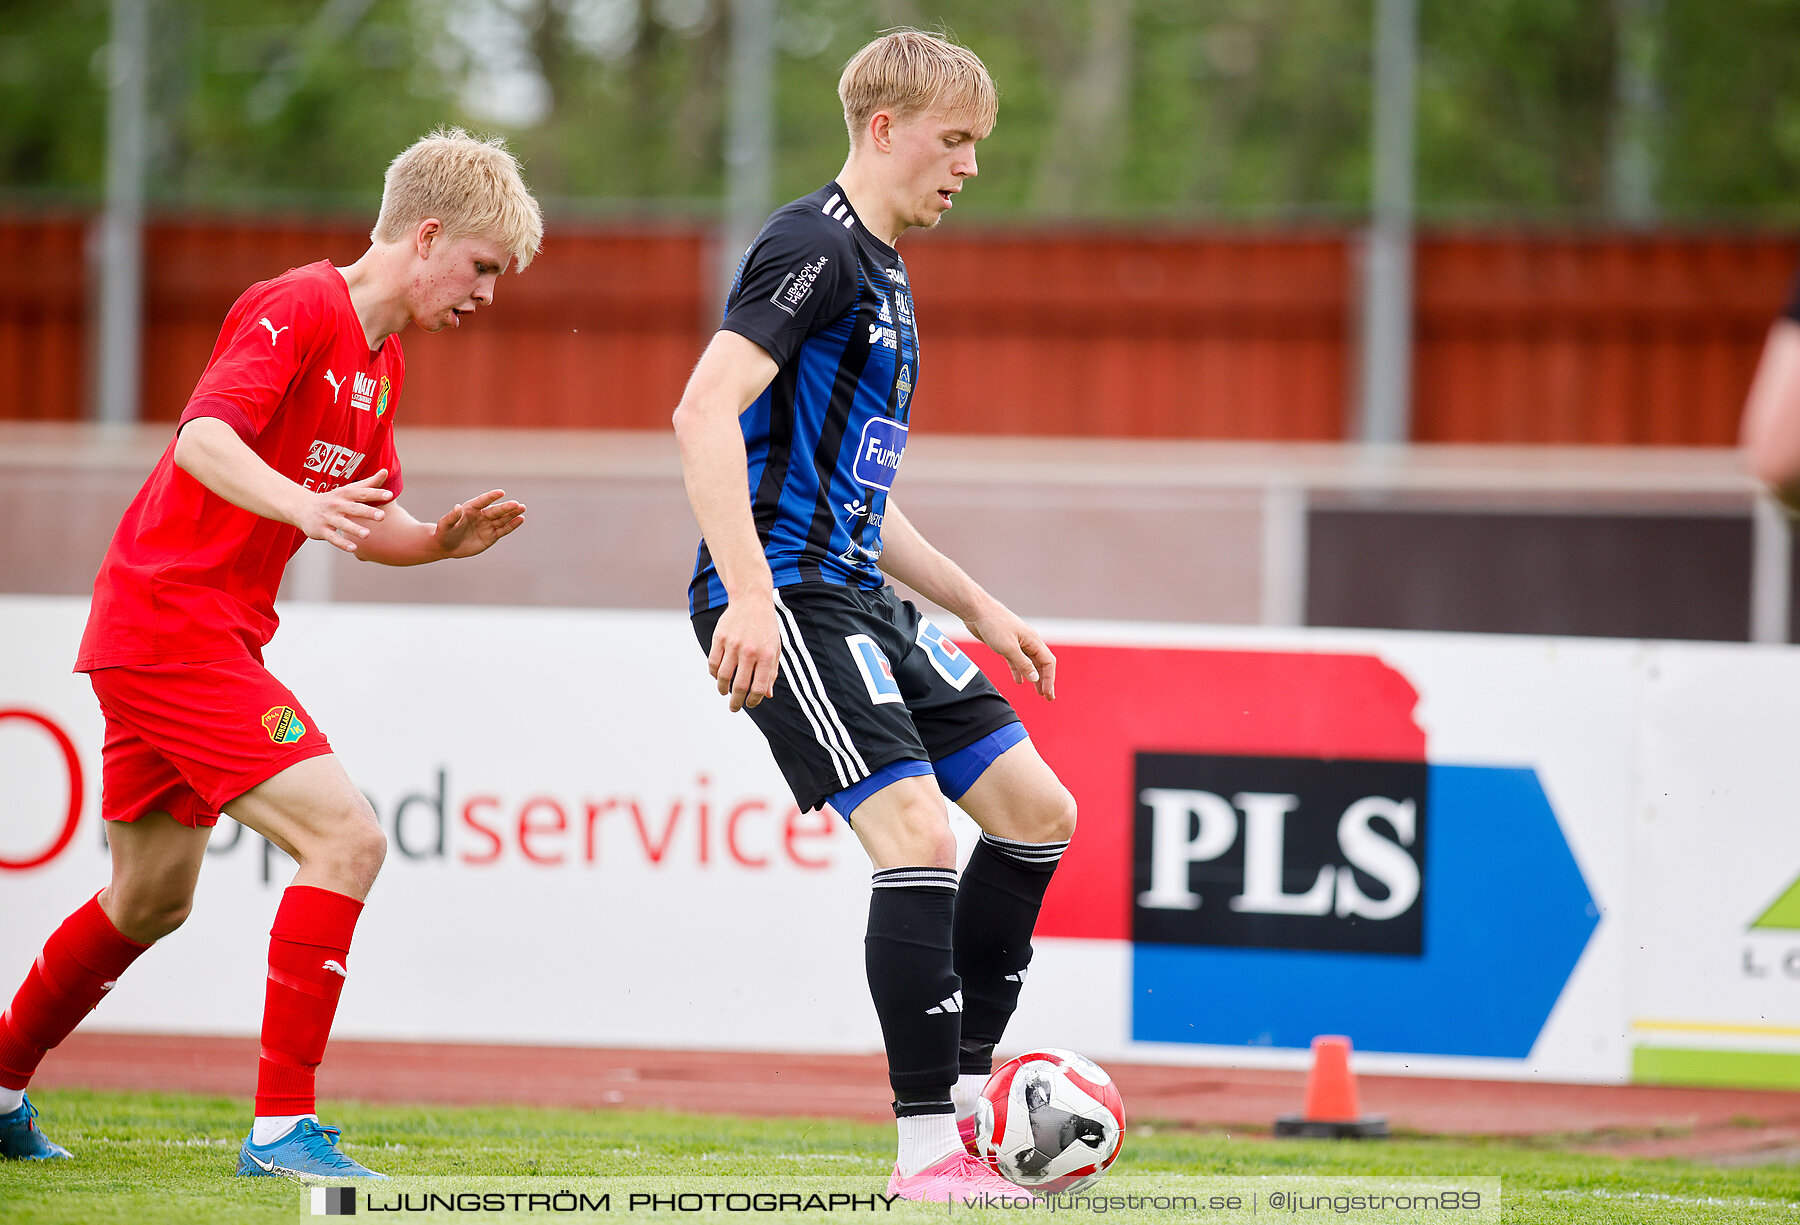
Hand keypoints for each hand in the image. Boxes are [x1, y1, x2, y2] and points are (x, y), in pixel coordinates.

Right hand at [295, 469, 392, 553]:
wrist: (303, 508)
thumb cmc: (334, 499)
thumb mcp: (349, 489)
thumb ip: (369, 483)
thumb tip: (385, 471)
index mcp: (345, 494)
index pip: (362, 493)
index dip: (376, 493)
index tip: (390, 495)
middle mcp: (337, 505)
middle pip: (354, 508)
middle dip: (367, 512)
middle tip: (382, 516)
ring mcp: (328, 518)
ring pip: (342, 524)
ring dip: (354, 529)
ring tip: (367, 534)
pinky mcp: (321, 530)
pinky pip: (333, 538)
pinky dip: (342, 543)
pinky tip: (354, 548)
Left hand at [433, 490, 525, 557]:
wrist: (447, 546)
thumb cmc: (444, 533)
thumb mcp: (445, 525)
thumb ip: (451, 516)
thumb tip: (457, 507)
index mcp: (471, 508)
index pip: (483, 501)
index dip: (491, 497)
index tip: (501, 492)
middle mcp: (481, 515)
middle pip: (496, 510)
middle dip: (506, 507)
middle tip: (517, 504)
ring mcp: (488, 525)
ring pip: (502, 519)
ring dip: (513, 514)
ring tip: (522, 508)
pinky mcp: (492, 536)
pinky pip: (503, 530)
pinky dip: (512, 525)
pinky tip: (520, 519)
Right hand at [709, 594, 779, 710]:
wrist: (752, 600)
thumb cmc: (766, 628)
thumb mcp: (775, 648)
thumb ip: (771, 672)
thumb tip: (766, 695)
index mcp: (766, 655)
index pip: (758, 687)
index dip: (753, 700)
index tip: (750, 704)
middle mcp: (749, 651)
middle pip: (739, 686)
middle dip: (736, 702)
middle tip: (734, 708)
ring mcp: (733, 644)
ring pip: (723, 677)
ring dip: (723, 689)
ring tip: (724, 692)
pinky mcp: (719, 638)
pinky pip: (713, 663)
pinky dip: (715, 673)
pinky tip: (718, 676)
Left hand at [965, 602, 1056, 700]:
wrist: (977, 611)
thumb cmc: (994, 626)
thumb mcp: (1009, 648)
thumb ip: (1023, 664)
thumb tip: (1035, 678)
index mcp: (1033, 640)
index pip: (1048, 662)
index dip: (1049, 679)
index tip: (1047, 694)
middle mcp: (1028, 642)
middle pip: (1041, 664)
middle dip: (1045, 681)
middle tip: (1047, 697)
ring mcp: (1017, 643)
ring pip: (1029, 663)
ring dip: (1033, 677)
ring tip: (1037, 692)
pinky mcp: (1005, 644)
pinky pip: (1016, 660)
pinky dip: (1018, 670)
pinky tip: (1019, 681)